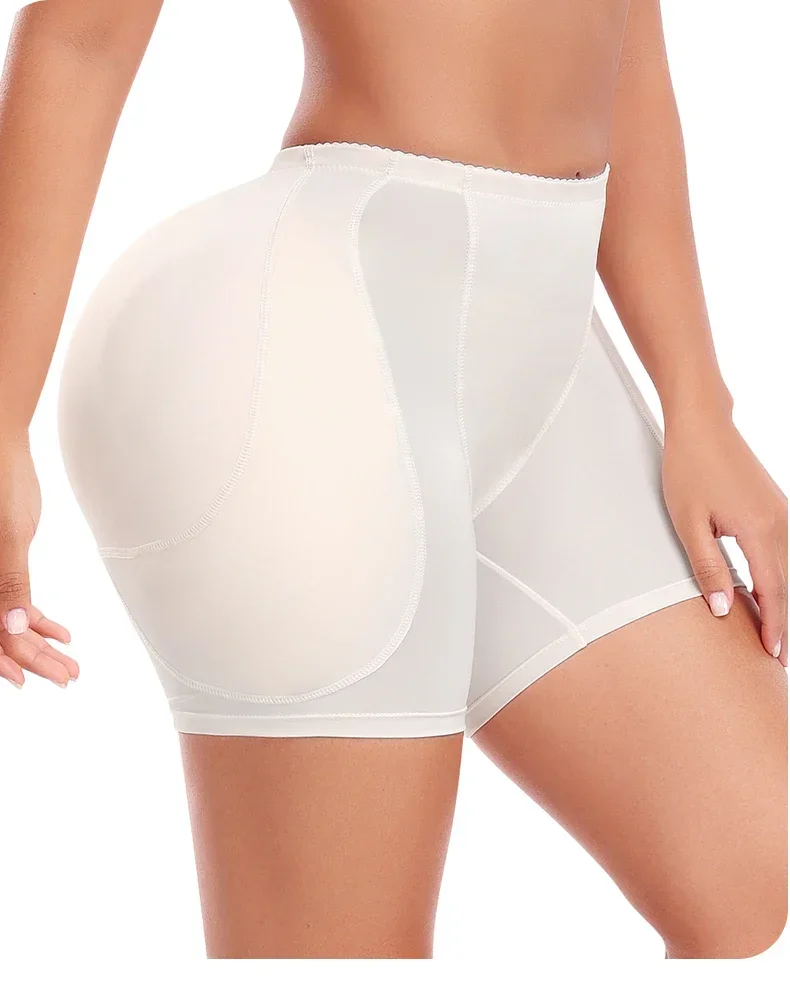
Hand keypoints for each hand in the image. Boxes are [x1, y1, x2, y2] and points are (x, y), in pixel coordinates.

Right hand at [0, 435, 78, 688]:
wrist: (2, 447)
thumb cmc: (1, 483)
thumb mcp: (10, 535)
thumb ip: (9, 582)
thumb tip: (10, 629)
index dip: (1, 660)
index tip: (25, 681)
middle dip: (31, 658)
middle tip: (66, 677)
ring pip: (9, 622)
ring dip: (39, 644)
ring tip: (72, 664)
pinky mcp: (1, 567)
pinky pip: (15, 602)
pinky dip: (37, 620)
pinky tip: (64, 633)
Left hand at [663, 412, 787, 665]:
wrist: (702, 424)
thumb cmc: (688, 470)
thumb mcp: (688, 523)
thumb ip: (708, 568)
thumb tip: (724, 611)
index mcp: (760, 530)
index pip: (773, 591)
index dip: (775, 627)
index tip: (775, 657)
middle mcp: (781, 523)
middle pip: (788, 585)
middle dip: (786, 623)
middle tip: (779, 660)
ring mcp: (784, 513)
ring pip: (789, 569)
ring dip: (784, 602)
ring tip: (777, 635)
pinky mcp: (778, 507)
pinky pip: (785, 552)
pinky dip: (780, 577)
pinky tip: (769, 594)